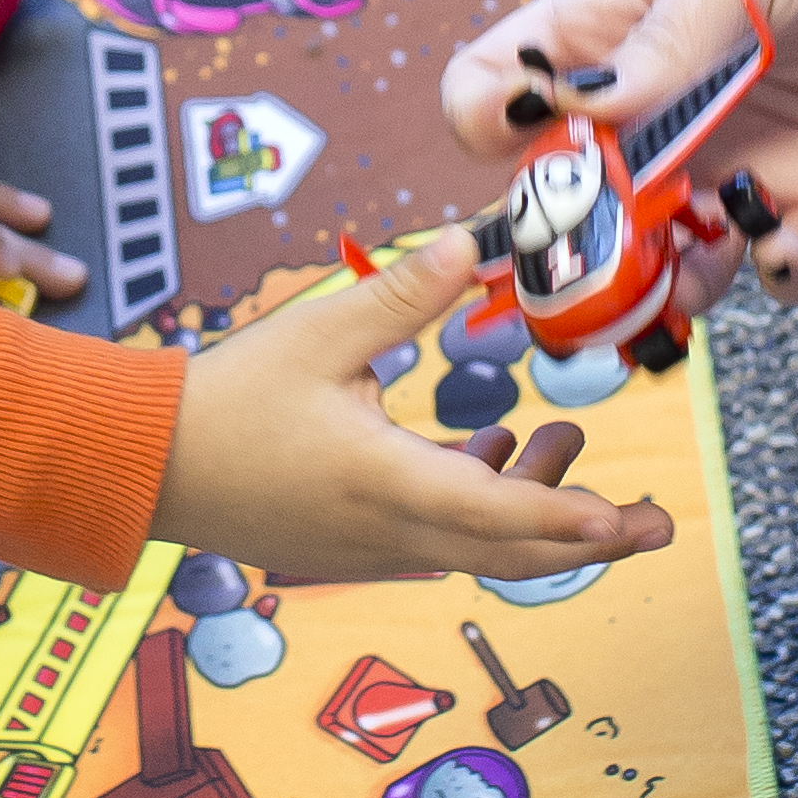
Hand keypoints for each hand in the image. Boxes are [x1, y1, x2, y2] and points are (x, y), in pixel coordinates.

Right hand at [158, 228, 674, 587]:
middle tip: (654, 519)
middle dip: (592, 535)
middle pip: (514, 553)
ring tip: (559, 435)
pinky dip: (483, 508)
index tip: (638, 518)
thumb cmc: (225, 400)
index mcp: (386, 482)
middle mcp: (388, 532)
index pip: (507, 518)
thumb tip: (475, 244)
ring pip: (479, 548)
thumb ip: (405, 294)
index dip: (581, 520)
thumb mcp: (321, 330)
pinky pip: (441, 540)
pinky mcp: (351, 548)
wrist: (143, 463)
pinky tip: (490, 450)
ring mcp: (370, 550)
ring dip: (533, 505)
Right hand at [440, 0, 797, 319]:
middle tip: (600, 264)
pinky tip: (792, 244)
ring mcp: (732, 155)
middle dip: (573, 244)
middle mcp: (657, 104)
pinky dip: (779, 272)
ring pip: (664, 253)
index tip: (531, 154)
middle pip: (570, 197)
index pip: (497, 85)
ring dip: (665, 281)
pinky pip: (779, 263)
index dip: (491, 129)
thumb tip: (575, 109)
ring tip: (692, 274)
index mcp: (610, 26)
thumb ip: (663, 37)